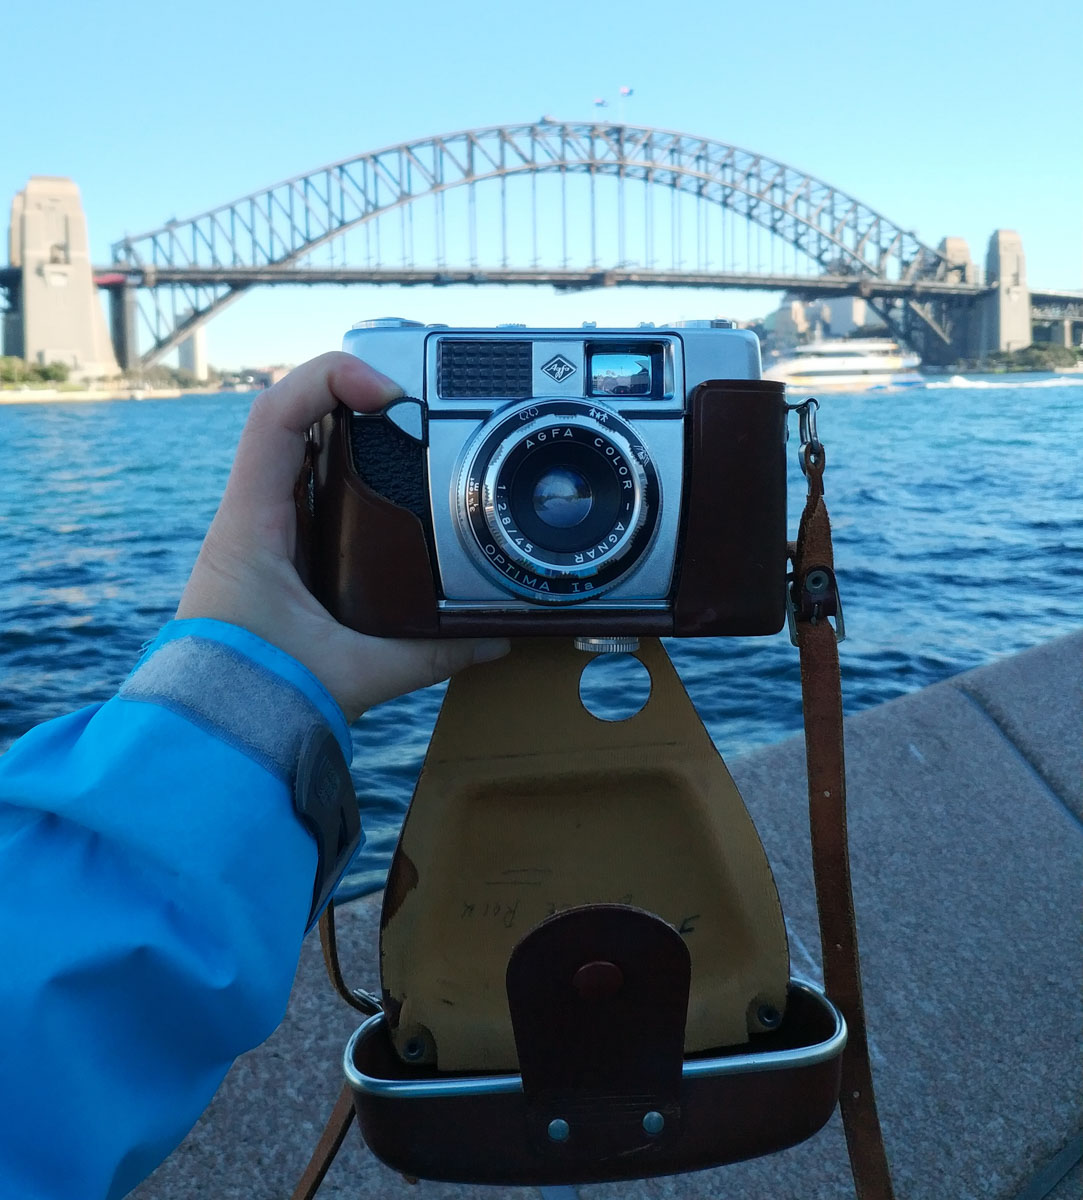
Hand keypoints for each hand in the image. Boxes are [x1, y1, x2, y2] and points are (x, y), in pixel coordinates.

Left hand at [176, 352, 508, 720]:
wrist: (206, 736)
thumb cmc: (253, 696)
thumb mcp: (353, 672)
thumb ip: (429, 655)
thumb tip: (493, 641)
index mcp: (254, 526)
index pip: (275, 416)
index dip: (329, 379)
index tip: (389, 391)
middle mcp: (250, 517)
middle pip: (291, 418)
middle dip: (349, 393)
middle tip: (412, 401)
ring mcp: (258, 532)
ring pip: (297, 450)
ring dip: (345, 428)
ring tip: (406, 426)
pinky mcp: (272, 555)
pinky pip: (303, 488)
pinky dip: (343, 470)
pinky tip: (385, 485)